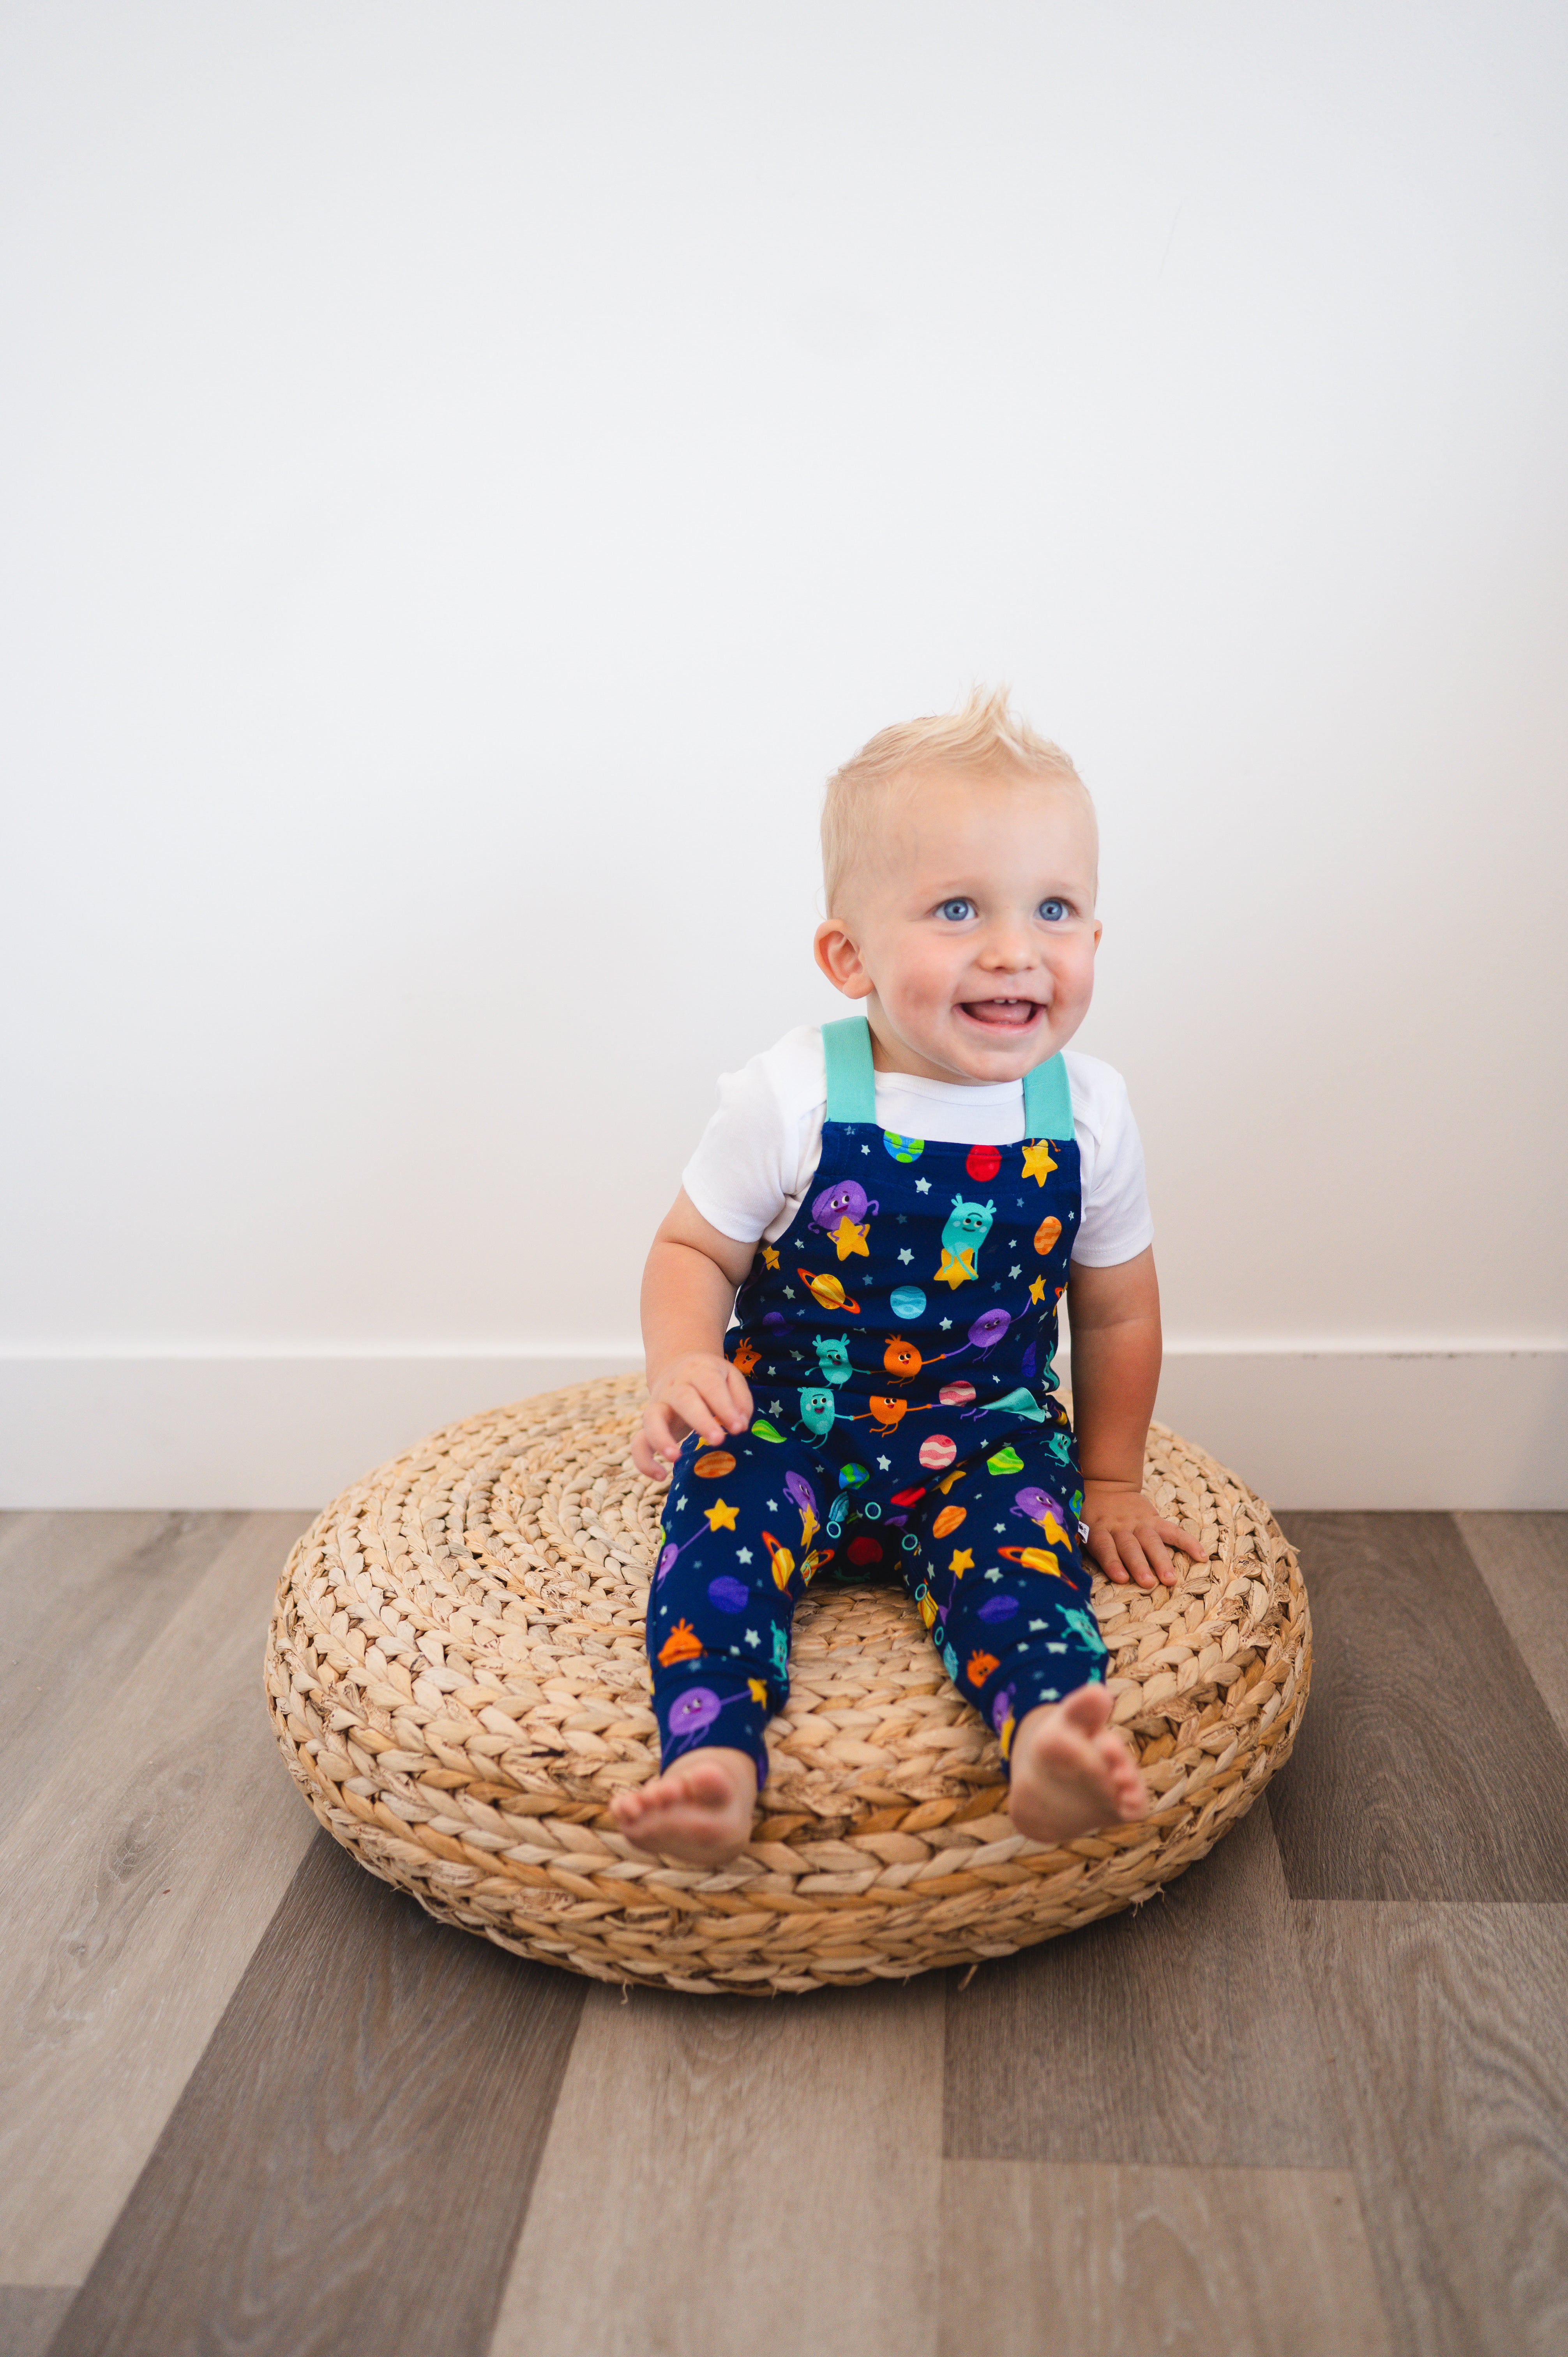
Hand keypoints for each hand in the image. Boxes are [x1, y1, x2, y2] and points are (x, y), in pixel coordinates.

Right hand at [632, 1352, 753, 1479]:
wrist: (677, 1366)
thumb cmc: (711, 1379)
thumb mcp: (730, 1378)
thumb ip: (740, 1399)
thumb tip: (740, 1425)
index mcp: (698, 1371)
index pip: (711, 1386)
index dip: (725, 1408)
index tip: (739, 1428)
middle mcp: (674, 1386)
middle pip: (683, 1399)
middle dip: (700, 1421)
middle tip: (718, 1440)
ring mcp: (657, 1404)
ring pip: (652, 1419)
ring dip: (661, 1438)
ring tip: (675, 1458)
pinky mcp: (649, 1424)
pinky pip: (639, 1442)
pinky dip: (644, 1460)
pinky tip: (660, 1476)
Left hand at [1081, 1477, 1205, 1588]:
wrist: (1105, 1486)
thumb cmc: (1088, 1514)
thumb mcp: (1077, 1524)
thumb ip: (1077, 1541)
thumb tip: (1067, 1565)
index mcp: (1098, 1529)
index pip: (1105, 1547)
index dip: (1112, 1562)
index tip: (1120, 1577)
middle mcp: (1120, 1527)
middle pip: (1130, 1547)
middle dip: (1139, 1565)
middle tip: (1147, 1582)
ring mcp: (1139, 1523)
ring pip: (1152, 1541)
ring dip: (1161, 1560)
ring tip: (1170, 1578)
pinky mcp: (1154, 1519)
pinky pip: (1173, 1531)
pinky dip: (1189, 1543)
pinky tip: (1202, 1557)